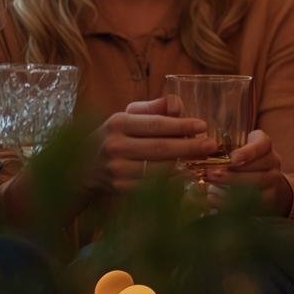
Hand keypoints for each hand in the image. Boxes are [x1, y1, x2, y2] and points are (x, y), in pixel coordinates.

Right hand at [90, 95, 215, 192]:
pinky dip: (172, 182)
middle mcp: (115, 146)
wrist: (81, 167)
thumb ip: (154, 108)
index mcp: (118, 123)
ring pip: (159, 169)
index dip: (181, 126)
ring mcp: (117, 170)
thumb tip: (178, 104)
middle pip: (161, 148)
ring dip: (184, 166)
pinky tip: (186, 176)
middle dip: (190, 147)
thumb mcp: (127, 116)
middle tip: (211, 145)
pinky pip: (153, 186)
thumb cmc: (114, 136)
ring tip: (202, 159)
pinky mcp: (120, 189)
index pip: (156, 124)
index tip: (202, 126)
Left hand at [207, 129, 292, 215]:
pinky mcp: (269, 201)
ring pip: (256, 186)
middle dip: (233, 173)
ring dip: (232, 187)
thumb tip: (196, 153)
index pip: (262, 144)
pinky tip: (215, 200)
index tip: (233, 158)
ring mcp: (273, 183)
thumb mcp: (237, 150)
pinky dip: (231, 202)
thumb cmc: (244, 162)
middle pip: (258, 167)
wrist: (268, 185)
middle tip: (211, 175)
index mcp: (265, 146)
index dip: (248, 152)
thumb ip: (223, 150)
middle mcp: (273, 163)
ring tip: (211, 188)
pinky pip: (252, 203)